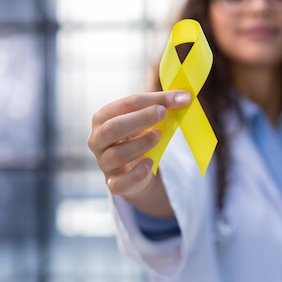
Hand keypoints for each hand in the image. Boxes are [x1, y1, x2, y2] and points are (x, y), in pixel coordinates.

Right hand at [87, 90, 190, 214]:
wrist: (134, 167)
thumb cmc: (138, 135)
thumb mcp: (146, 119)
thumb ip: (162, 105)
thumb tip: (184, 97)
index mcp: (103, 118)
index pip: (124, 105)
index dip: (152, 100)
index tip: (179, 98)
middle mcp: (98, 139)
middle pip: (111, 129)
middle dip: (140, 119)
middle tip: (163, 113)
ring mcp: (103, 163)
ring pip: (115, 155)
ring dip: (140, 144)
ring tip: (158, 136)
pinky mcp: (113, 183)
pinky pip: (118, 184)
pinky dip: (135, 174)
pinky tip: (150, 163)